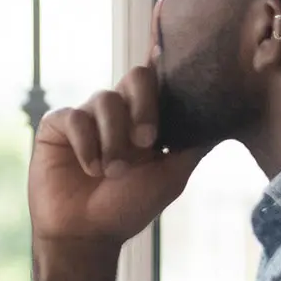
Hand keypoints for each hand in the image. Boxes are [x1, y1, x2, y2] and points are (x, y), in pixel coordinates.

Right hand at [28, 65, 209, 250]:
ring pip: (105, 99)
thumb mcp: (171, 176)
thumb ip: (193, 146)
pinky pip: (75, 117)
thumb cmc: (128, 207)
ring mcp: (87, 116)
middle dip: (144, 105)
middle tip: (146, 141)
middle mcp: (117, 112)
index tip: (170, 47)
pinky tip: (89, 168)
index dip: (164, 59)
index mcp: (146, 119)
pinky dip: (86, 145)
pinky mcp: (57, 126)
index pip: (158, 81)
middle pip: (136, 76)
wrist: (86, 233)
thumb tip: (224, 120)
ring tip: (112, 171)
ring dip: (113, 139)